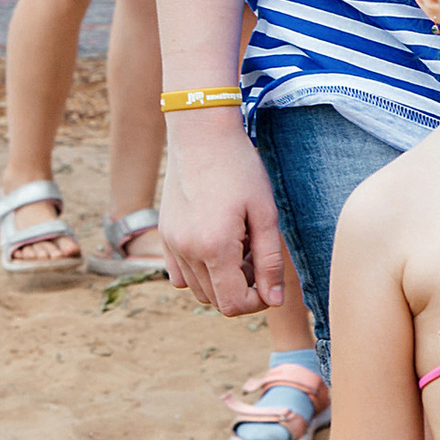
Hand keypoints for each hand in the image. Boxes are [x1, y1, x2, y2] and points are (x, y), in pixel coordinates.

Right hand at [161, 114, 286, 316]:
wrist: (201, 135)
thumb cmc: (240, 169)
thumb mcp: (265, 214)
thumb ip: (270, 261)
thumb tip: (275, 300)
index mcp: (215, 248)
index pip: (232, 304)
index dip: (257, 302)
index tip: (270, 281)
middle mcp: (187, 251)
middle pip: (215, 300)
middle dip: (242, 290)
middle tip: (257, 256)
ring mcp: (171, 244)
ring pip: (197, 289)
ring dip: (221, 281)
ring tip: (240, 248)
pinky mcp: (164, 235)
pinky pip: (179, 274)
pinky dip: (199, 272)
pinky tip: (218, 246)